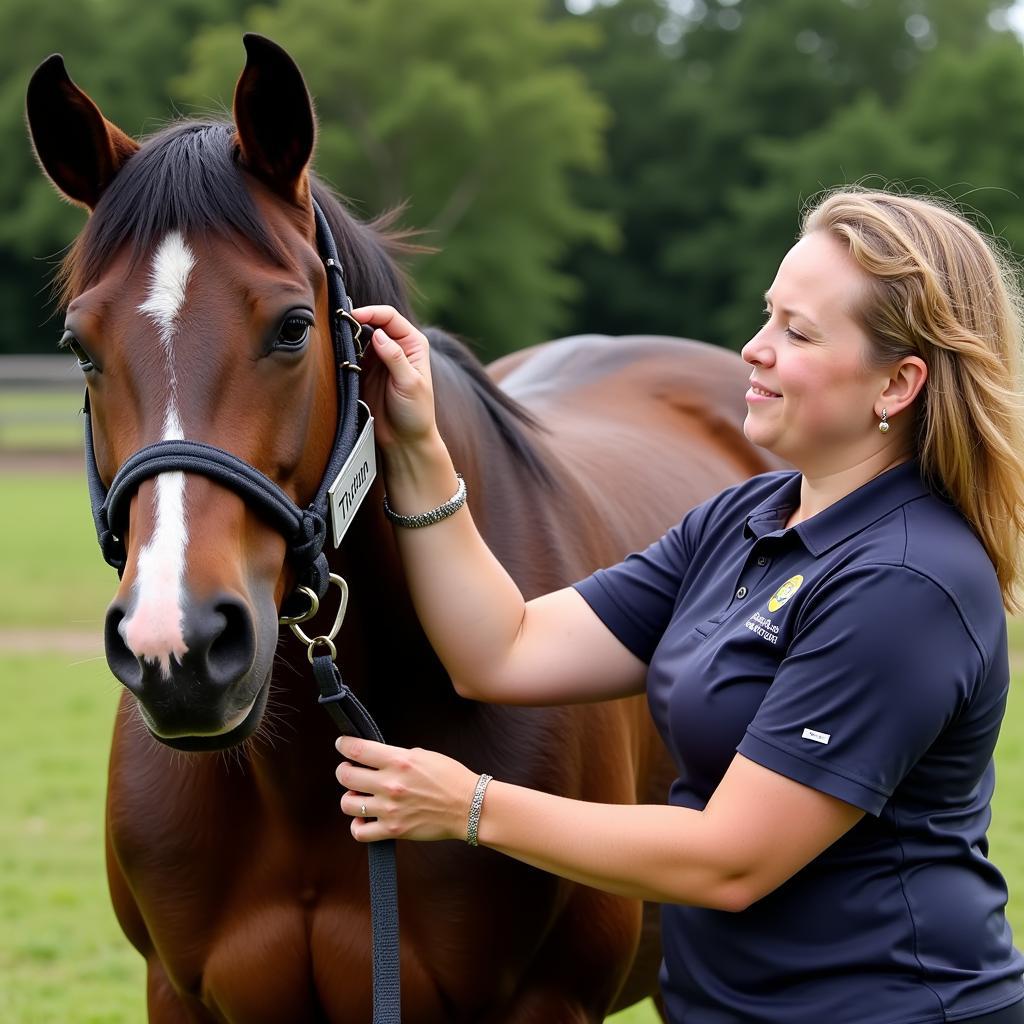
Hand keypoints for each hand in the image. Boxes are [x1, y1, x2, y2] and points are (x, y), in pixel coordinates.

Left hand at [336, 736, 479, 842]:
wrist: (469, 806)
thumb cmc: (450, 778)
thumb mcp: (423, 755)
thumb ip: (396, 755)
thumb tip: (375, 756)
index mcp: (399, 761)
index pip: (358, 750)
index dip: (344, 745)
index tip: (342, 744)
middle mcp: (390, 784)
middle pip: (346, 776)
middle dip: (343, 771)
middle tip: (348, 770)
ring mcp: (389, 809)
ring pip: (348, 803)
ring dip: (349, 797)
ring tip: (357, 794)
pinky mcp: (393, 830)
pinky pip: (360, 832)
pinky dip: (357, 825)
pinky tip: (363, 818)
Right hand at [350, 305, 436, 449]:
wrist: (405, 439)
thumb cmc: (416, 412)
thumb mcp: (409, 383)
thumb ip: (395, 357)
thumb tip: (378, 333)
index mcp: (413, 344)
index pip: (390, 317)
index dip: (372, 312)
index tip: (353, 316)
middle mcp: (396, 346)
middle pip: (373, 322)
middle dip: (357, 319)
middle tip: (338, 322)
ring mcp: (379, 358)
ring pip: (360, 337)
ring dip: (348, 335)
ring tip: (335, 336)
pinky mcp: (365, 371)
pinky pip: (352, 355)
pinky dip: (344, 352)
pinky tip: (337, 353)